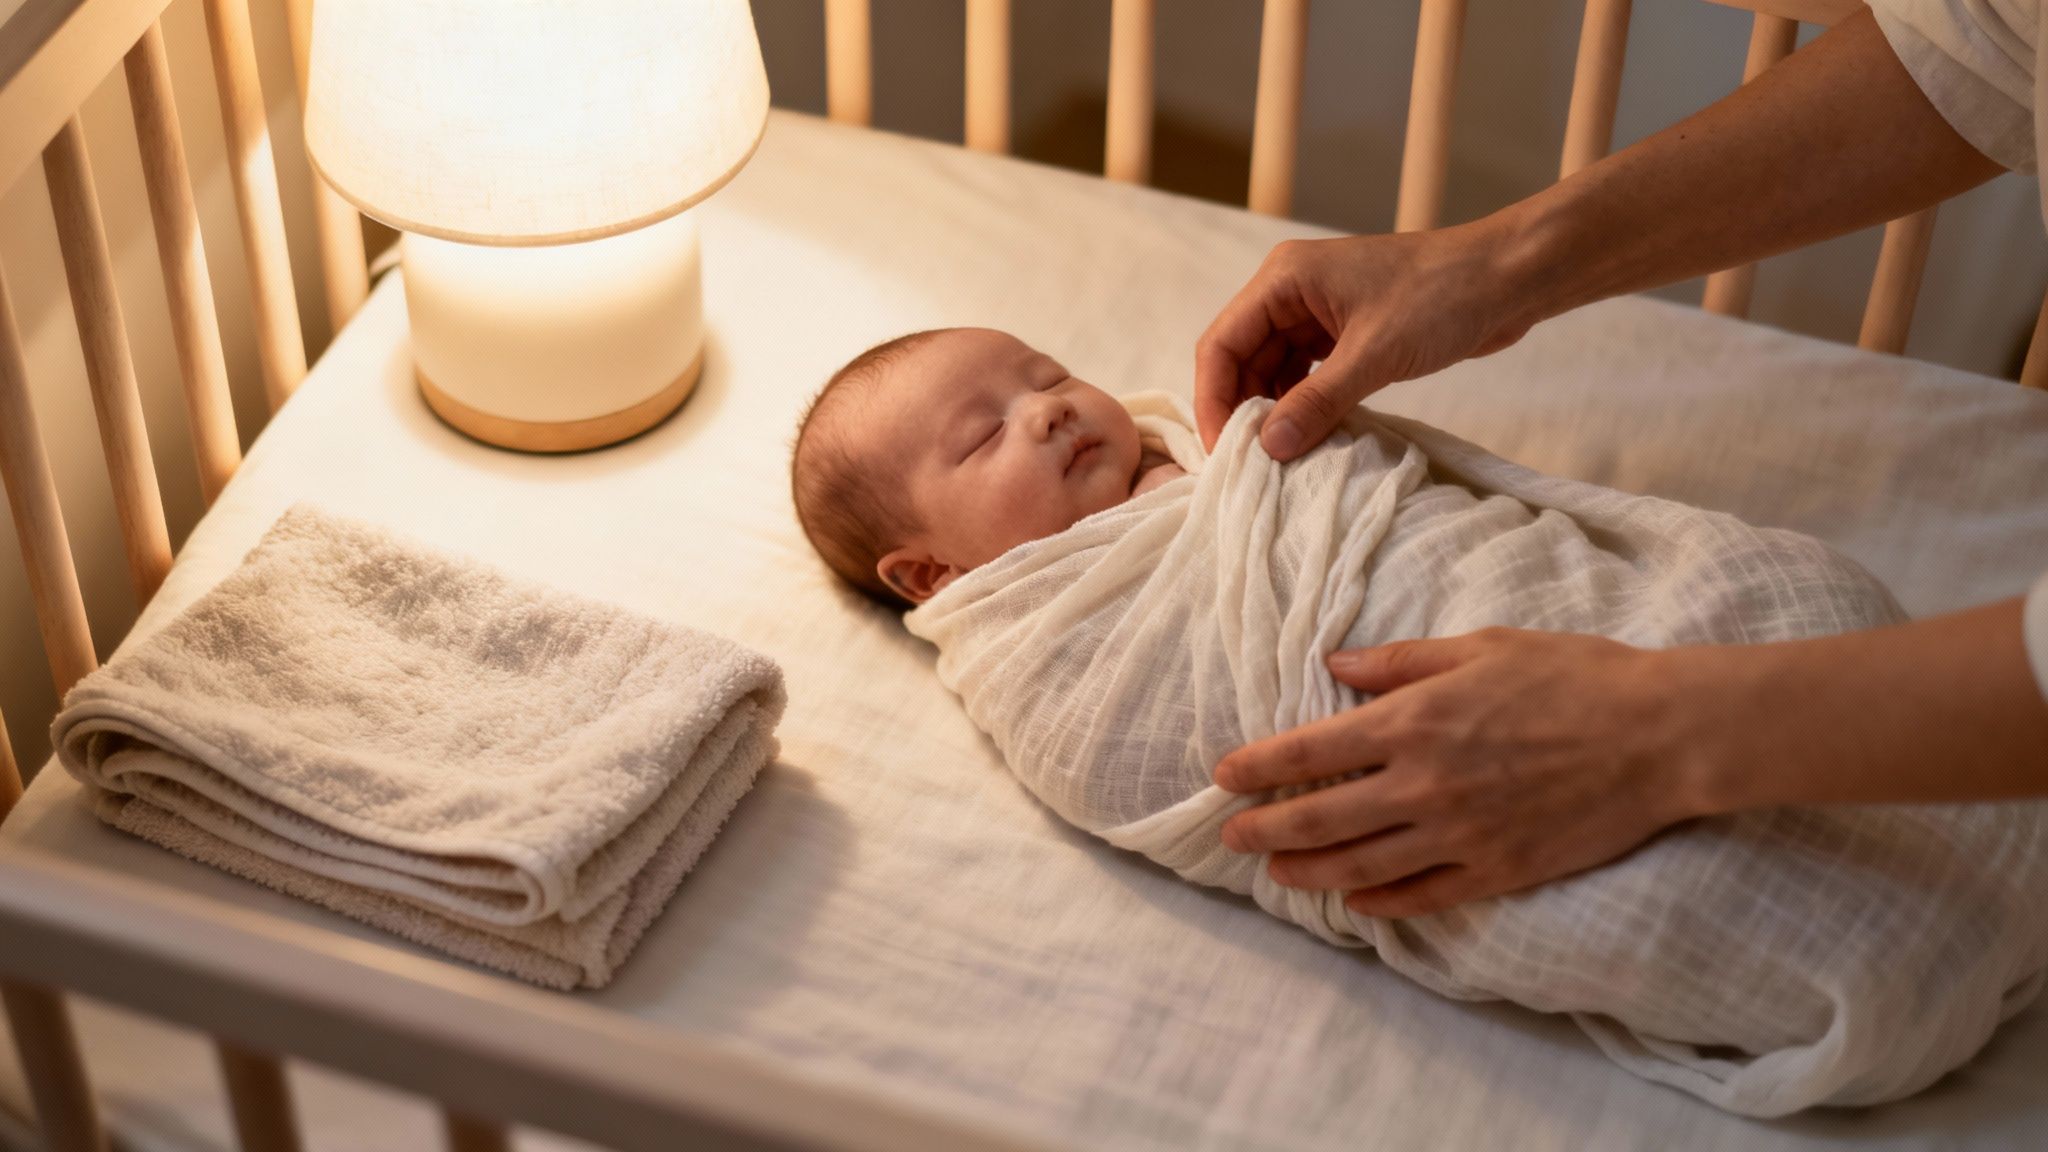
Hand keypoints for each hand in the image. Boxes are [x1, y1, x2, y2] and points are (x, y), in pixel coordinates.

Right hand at [1193, 222, 1536, 459]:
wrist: (1508, 278)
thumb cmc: (1442, 297)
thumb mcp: (1375, 354)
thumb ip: (1317, 402)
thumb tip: (1268, 448)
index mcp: (1284, 279)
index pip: (1222, 344)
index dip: (1215, 400)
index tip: (1224, 452)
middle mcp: (1292, 291)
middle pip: (1242, 360)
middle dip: (1243, 410)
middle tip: (1250, 465)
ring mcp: (1319, 312)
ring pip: (1274, 371)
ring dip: (1275, 412)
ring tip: (1280, 458)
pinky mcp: (1346, 332)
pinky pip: (1307, 375)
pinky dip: (1304, 405)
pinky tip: (1311, 436)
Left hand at [1212, 628, 1707, 917]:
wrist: (1659, 735)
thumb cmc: (1573, 676)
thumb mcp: (1480, 646)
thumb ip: (1400, 662)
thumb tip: (1335, 666)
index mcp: (1412, 722)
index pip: (1306, 752)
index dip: (1255, 767)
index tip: (1222, 776)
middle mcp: (1422, 785)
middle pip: (1317, 818)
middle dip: (1263, 830)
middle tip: (1230, 836)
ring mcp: (1458, 835)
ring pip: (1358, 867)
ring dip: (1307, 872)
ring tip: (1277, 873)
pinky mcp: (1496, 871)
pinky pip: (1421, 897)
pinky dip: (1380, 904)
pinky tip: (1356, 903)